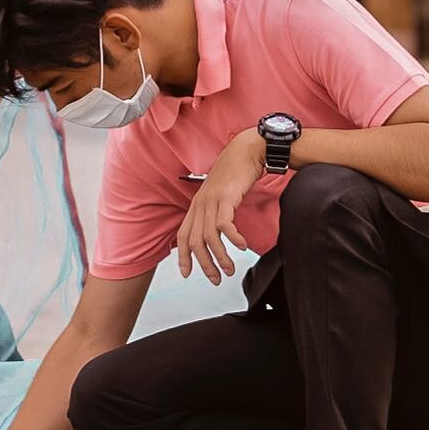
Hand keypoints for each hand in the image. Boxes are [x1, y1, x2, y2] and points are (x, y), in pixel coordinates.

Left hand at [176, 129, 264, 283]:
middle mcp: (200, 204)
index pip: (183, 235)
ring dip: (220, 257)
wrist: (246, 151)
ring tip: (229, 269)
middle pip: (195, 241)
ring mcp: (212, 200)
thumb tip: (217, 232)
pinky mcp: (227, 197)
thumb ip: (214, 212)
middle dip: (204, 264)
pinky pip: (225, 224)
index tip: (187, 273)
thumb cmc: (234, 173)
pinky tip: (242, 247)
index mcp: (196, 205)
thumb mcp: (219, 195)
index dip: (183, 256)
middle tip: (216, 279)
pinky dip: (232, 239)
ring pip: (209, 237)